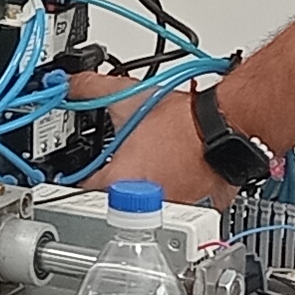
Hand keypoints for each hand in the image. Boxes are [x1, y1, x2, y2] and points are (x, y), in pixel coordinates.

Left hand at [71, 71, 226, 204]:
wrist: (224, 124)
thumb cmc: (182, 119)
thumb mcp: (127, 97)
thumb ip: (90, 89)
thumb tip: (70, 84)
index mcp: (120, 181)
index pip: (82, 190)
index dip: (78, 176)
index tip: (83, 170)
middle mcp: (144, 203)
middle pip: (116, 200)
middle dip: (116, 184)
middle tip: (124, 163)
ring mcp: (172, 209)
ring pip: (150, 206)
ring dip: (147, 191)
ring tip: (154, 166)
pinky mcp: (198, 210)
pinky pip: (181, 207)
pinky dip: (177, 194)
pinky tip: (178, 173)